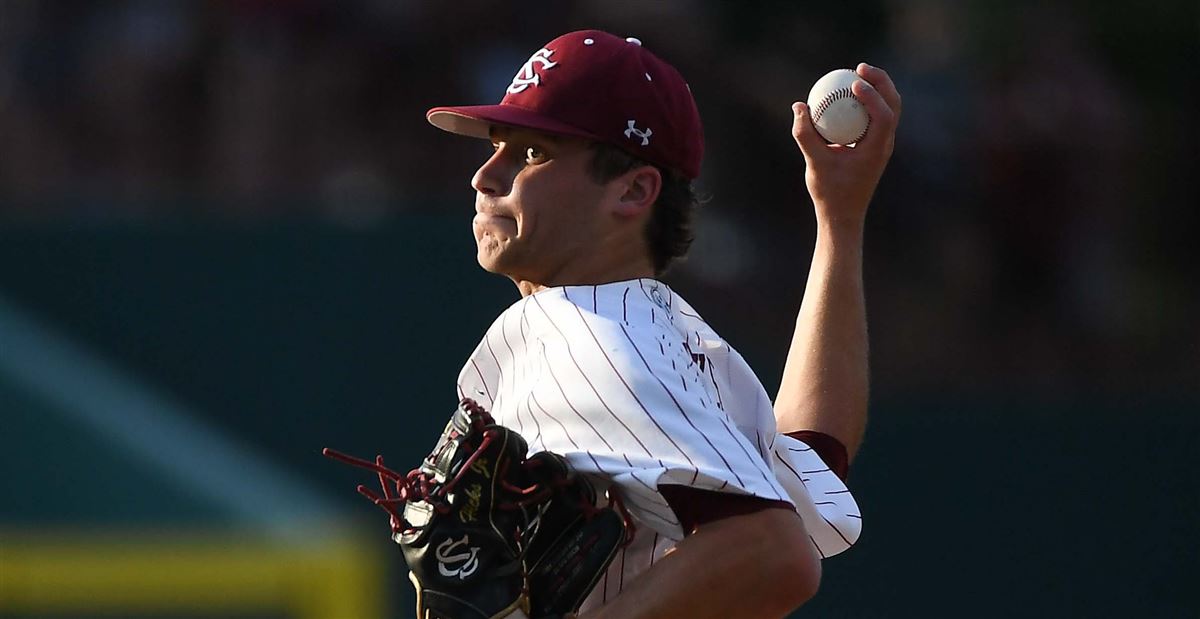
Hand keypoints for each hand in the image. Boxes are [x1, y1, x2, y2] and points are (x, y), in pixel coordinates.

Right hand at [792, 63, 901, 230]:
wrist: (843, 214)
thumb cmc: (829, 192)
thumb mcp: (814, 164)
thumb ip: (805, 135)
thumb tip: (799, 105)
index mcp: (877, 150)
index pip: (883, 116)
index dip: (872, 95)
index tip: (853, 82)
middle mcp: (885, 144)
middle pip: (894, 104)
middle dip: (881, 81)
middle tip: (859, 67)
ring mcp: (883, 144)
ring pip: (890, 108)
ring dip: (878, 88)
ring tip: (857, 74)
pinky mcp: (875, 145)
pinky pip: (876, 116)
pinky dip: (867, 102)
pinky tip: (847, 95)